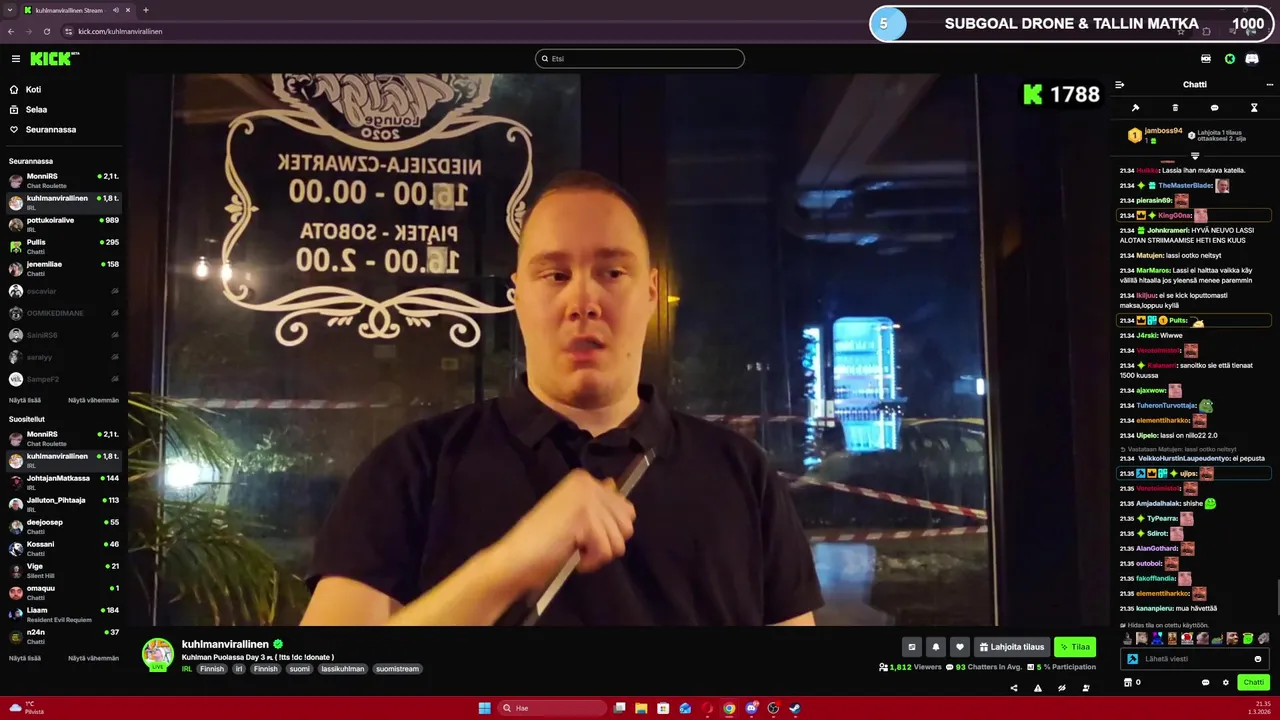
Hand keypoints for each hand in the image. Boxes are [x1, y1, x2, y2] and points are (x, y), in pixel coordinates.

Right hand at [491, 468, 635, 593]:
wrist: (517, 557)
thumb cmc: (541, 540)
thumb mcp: (574, 514)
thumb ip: (597, 500)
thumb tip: (614, 485)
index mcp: (583, 479)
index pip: (625, 506)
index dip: (610, 529)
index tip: (585, 532)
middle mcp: (587, 484)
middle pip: (627, 523)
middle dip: (608, 542)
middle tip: (582, 544)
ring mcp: (587, 500)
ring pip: (619, 539)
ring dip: (599, 554)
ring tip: (576, 550)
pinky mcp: (585, 520)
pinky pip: (606, 550)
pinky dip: (592, 562)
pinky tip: (575, 558)